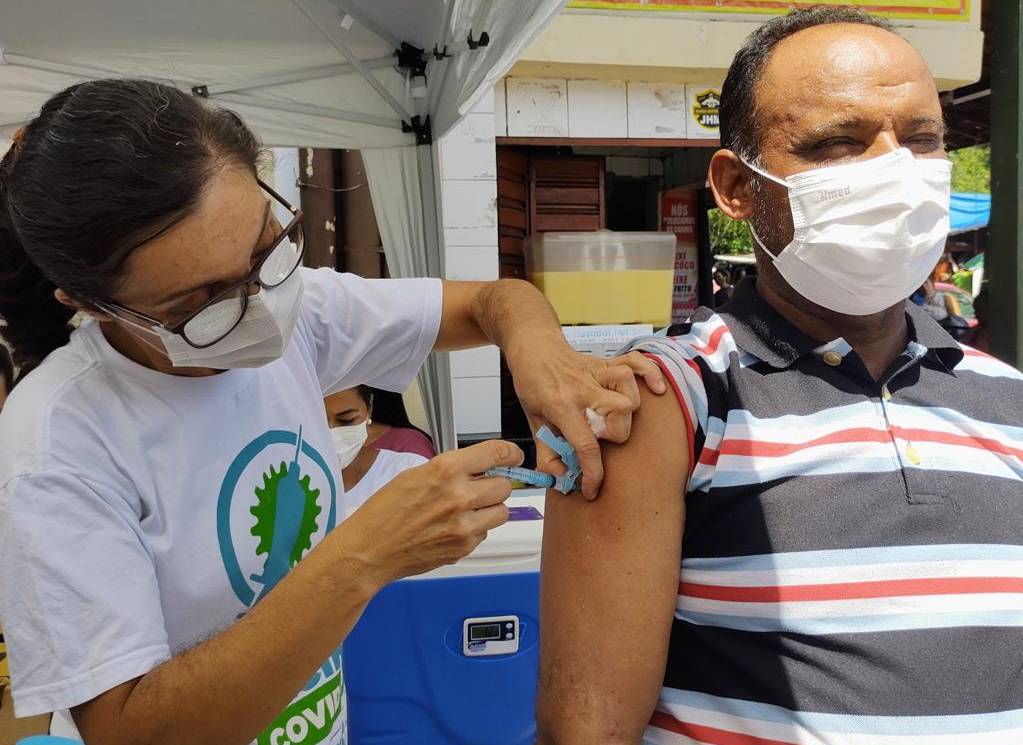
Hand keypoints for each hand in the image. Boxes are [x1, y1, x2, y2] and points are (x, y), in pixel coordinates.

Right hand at [340, 440, 523, 583]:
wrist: (370, 549)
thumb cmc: (385, 510)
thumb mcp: (416, 474)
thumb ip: (451, 470)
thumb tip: (480, 469)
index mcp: (446, 469)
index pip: (496, 453)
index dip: (511, 453)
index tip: (514, 456)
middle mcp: (460, 496)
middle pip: (504, 486)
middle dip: (495, 484)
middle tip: (481, 487)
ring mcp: (464, 525)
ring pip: (502, 512)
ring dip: (490, 508)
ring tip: (468, 509)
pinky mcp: (464, 547)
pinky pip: (485, 532)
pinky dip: (476, 529)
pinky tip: (452, 528)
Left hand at [507, 338, 666, 498]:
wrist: (532, 347)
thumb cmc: (532, 383)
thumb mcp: (532, 421)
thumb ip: (546, 453)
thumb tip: (562, 477)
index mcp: (560, 405)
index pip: (585, 444)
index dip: (592, 473)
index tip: (592, 488)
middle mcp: (581, 387)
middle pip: (619, 412)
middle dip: (615, 434)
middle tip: (600, 436)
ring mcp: (596, 372)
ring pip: (628, 387)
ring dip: (629, 407)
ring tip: (615, 416)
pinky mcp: (605, 362)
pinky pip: (636, 361)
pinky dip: (651, 374)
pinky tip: (657, 389)